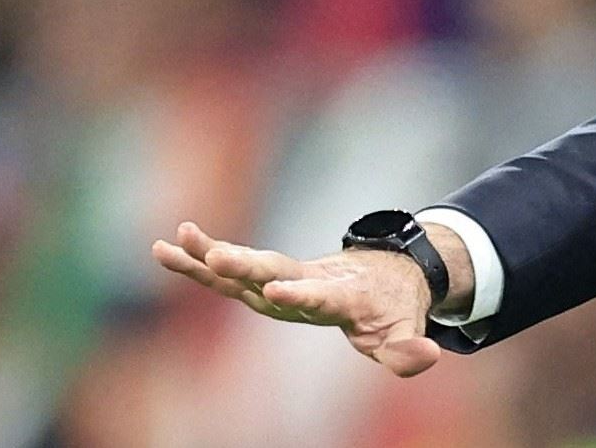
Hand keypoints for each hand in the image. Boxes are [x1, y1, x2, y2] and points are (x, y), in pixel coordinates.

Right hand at [151, 221, 444, 376]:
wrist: (388, 271)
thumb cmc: (392, 308)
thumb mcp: (404, 333)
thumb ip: (410, 349)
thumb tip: (429, 355)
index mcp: (344, 295)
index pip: (321, 297)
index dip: (300, 295)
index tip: (276, 291)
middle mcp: (310, 279)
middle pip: (276, 270)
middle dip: (247, 266)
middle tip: (217, 256)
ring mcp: (287, 275)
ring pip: (247, 265)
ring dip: (212, 254)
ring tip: (176, 240)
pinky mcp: (268, 276)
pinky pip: (230, 271)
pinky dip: (200, 260)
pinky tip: (166, 248)